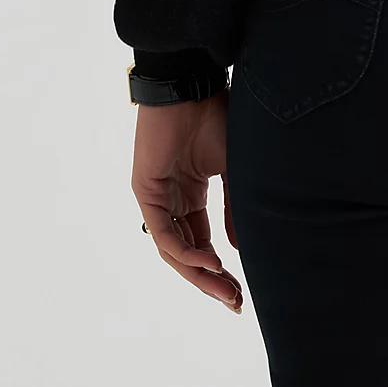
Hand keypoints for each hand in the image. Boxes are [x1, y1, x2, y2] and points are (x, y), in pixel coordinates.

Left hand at [131, 92, 242, 311]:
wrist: (192, 83)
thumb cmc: (215, 115)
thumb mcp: (233, 170)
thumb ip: (235, 209)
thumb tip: (241, 249)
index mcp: (191, 194)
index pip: (202, 242)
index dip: (220, 269)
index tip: (241, 293)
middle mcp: (172, 200)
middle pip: (188, 253)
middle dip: (211, 281)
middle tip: (235, 303)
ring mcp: (157, 198)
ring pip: (174, 250)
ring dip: (199, 273)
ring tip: (225, 290)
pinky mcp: (146, 192)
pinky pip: (163, 232)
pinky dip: (186, 251)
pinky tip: (209, 263)